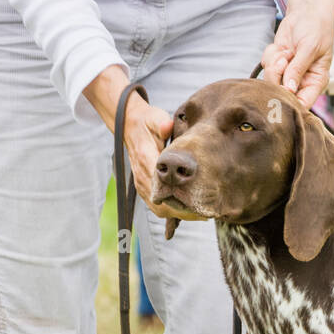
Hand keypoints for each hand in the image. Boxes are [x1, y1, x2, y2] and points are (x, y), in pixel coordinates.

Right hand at [124, 94, 195, 218]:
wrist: (130, 126)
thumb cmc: (147, 123)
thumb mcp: (155, 118)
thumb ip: (161, 123)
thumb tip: (167, 126)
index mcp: (145, 160)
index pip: (162, 186)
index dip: (180, 198)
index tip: (198, 202)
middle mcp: (141, 176)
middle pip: (162, 204)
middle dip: (183, 212)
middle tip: (203, 214)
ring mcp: (140, 183)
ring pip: (158, 209)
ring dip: (177, 214)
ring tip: (197, 215)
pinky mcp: (141, 187)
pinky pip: (155, 206)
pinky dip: (170, 211)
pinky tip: (186, 211)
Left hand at [262, 9, 333, 108]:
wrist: (306, 12)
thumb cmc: (316, 29)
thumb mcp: (310, 48)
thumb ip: (298, 69)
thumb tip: (289, 89)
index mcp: (315, 82)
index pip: (303, 105)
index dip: (290, 103)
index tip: (282, 91)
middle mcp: (301, 82)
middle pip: (282, 94)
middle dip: (278, 77)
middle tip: (284, 61)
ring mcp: (287, 74)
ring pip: (270, 80)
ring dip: (274, 64)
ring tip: (285, 52)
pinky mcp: (276, 64)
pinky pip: (266, 67)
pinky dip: (270, 55)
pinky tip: (281, 48)